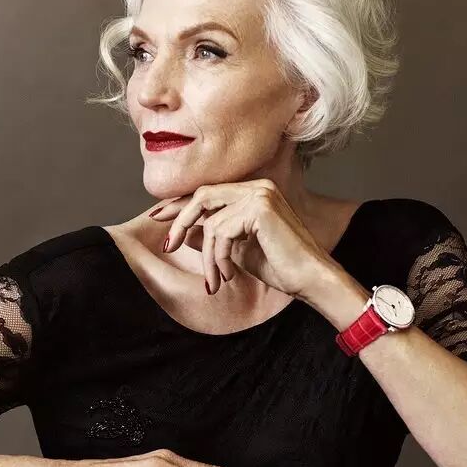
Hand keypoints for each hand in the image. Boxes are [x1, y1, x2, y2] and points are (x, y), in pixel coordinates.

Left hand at [149, 179, 340, 297]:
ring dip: (207, 257)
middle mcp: (257, 186)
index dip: (180, 205)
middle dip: (180, 221)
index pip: (208, 193)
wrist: (309, 279)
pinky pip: (221, 232)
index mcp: (253, 192)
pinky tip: (230, 275)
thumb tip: (183, 232)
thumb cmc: (280, 266)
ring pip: (210, 221)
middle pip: (202, 196)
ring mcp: (259, 194)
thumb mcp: (237, 251)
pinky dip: (219, 258)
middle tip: (167, 247)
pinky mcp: (260, 208)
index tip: (157, 218)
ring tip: (216, 279)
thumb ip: (213, 237)